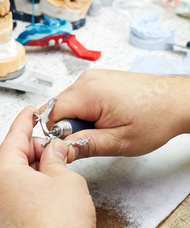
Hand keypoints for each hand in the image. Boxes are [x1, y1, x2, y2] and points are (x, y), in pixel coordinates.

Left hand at [0, 105, 93, 227]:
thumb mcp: (65, 179)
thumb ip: (56, 158)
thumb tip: (53, 151)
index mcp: (2, 171)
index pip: (13, 136)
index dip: (25, 120)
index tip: (30, 112)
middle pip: (9, 155)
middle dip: (31, 146)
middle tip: (52, 144)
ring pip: (9, 174)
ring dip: (29, 166)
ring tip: (54, 167)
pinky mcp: (2, 221)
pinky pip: (10, 192)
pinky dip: (25, 183)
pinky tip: (45, 186)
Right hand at [40, 70, 189, 159]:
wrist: (176, 102)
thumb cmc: (156, 118)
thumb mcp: (119, 142)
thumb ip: (85, 146)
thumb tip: (61, 150)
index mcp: (89, 92)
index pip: (51, 113)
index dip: (57, 132)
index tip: (73, 142)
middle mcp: (87, 80)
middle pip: (56, 108)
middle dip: (68, 126)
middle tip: (92, 136)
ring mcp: (92, 78)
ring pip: (66, 104)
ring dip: (77, 119)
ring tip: (100, 127)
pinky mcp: (96, 80)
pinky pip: (77, 98)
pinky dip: (84, 111)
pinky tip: (102, 118)